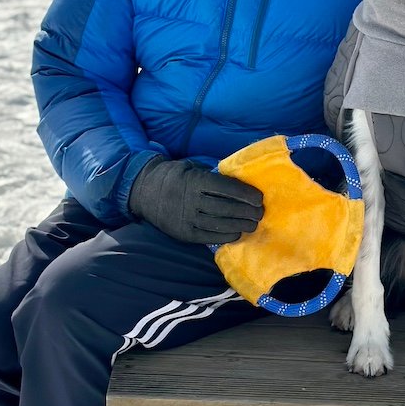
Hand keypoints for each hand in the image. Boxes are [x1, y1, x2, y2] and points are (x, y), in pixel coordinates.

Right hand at [129, 156, 263, 245]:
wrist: (144, 192)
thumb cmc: (173, 177)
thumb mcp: (190, 168)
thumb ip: (210, 176)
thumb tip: (238, 183)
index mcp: (194, 181)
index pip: (226, 188)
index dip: (245, 194)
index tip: (259, 198)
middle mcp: (191, 201)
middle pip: (226, 208)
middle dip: (247, 212)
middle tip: (260, 213)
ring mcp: (186, 219)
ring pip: (219, 224)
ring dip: (240, 225)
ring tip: (253, 224)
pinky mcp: (183, 234)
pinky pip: (209, 237)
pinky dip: (226, 236)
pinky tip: (236, 233)